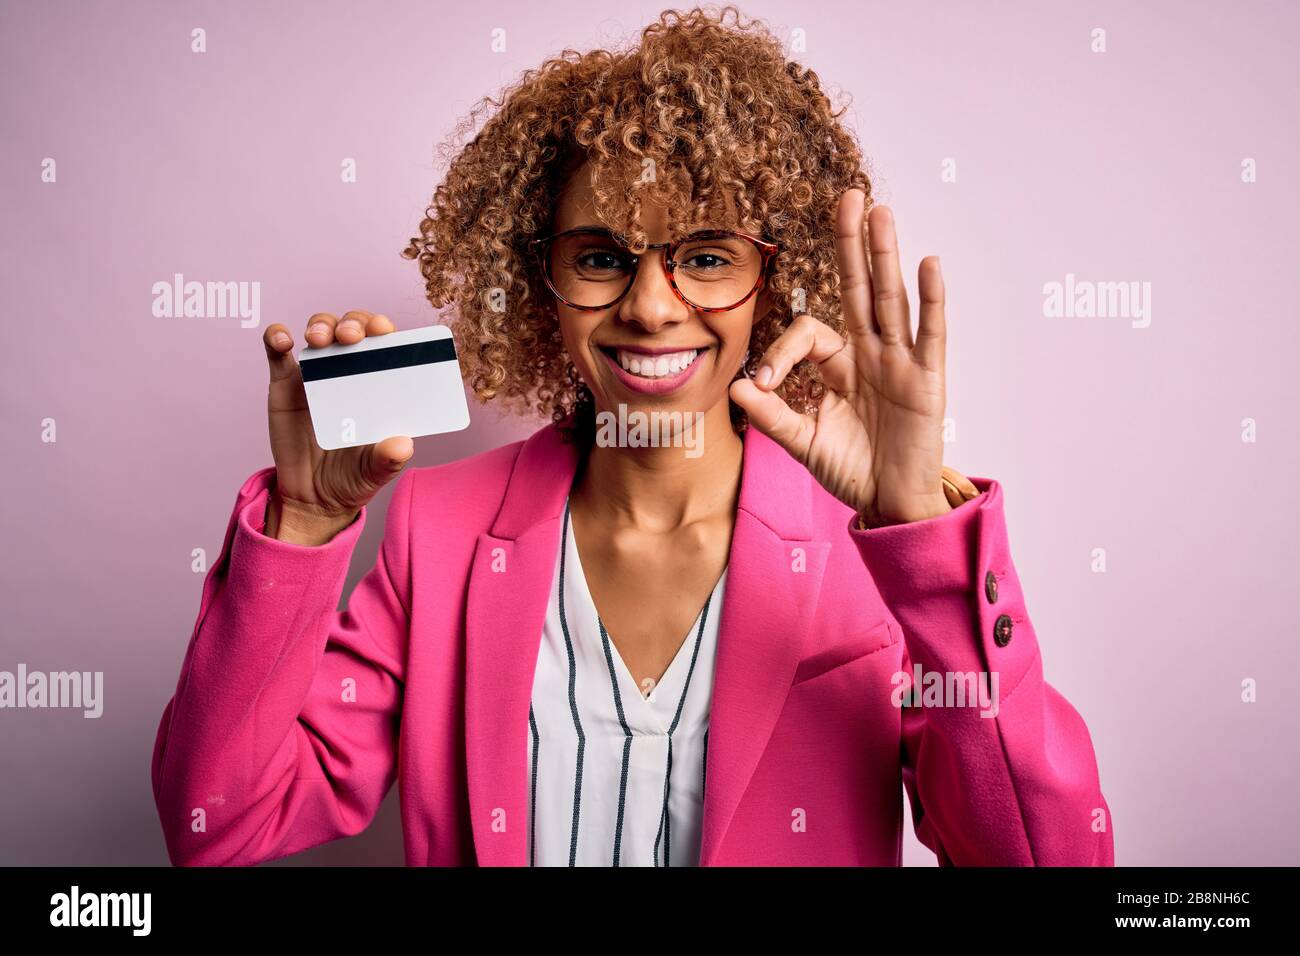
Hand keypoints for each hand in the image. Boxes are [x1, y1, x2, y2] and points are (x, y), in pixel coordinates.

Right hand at [262, 310, 414, 541]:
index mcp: (379, 384)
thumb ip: (389, 459)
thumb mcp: (376, 471)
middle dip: (354, 322)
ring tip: (319, 340)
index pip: (386, 345)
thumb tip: (403, 445)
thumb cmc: (353, 477)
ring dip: (321, 325)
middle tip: (350, 336)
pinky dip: (277, 336)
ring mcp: (317, 374)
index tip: (382, 330)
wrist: (313, 498)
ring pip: (320, 330)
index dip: (384, 330)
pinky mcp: (285, 383)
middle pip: (353, 328)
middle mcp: (350, 371)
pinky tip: (283, 341)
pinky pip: (277, 351)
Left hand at [729, 193, 949, 523]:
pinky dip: (930, 300)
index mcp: (838, 366)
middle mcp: (869, 354)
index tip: (763, 382)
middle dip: (852, 244)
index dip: (782, 350)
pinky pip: (930, 334)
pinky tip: (927, 264)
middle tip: (848, 196)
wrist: (889, 503)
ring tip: (880, 211)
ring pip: (891, 299)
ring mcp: (900, 362)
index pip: (809, 332)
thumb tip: (735, 386)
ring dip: (885, 255)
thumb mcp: (803, 443)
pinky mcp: (927, 380)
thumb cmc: (851, 470)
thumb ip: (771, 416)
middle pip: (858, 289)